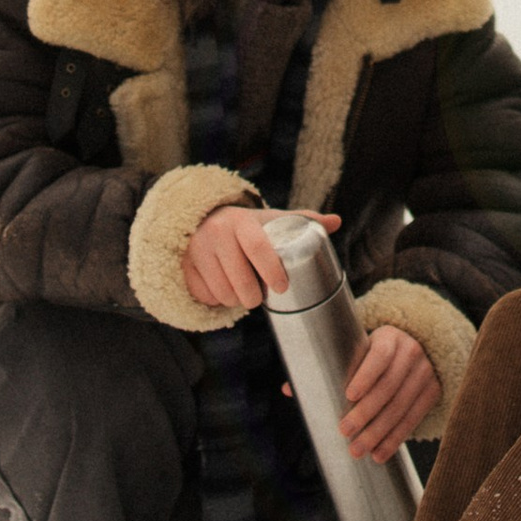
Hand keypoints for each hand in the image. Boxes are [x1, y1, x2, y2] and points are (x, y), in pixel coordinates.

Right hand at [179, 203, 332, 313]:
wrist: (204, 220)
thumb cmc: (246, 226)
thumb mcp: (270, 220)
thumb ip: (301, 221)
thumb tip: (336, 221)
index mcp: (242, 221)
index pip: (258, 247)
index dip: (271, 270)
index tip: (282, 287)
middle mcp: (217, 233)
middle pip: (238, 279)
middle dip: (252, 296)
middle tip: (259, 299)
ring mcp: (197, 249)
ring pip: (220, 291)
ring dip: (234, 300)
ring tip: (242, 293)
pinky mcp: (185, 265)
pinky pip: (203, 294)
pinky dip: (215, 299)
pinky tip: (221, 288)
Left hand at [343, 322, 440, 459]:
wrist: (408, 353)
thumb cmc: (373, 357)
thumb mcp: (361, 352)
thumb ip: (340, 368)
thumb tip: (294, 392)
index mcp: (390, 338)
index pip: (380, 356)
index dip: (365, 376)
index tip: (349, 395)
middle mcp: (412, 352)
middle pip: (389, 386)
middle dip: (365, 412)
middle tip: (344, 431)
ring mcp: (425, 372)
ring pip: (400, 407)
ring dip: (377, 432)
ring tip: (357, 449)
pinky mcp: (433, 392)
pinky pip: (413, 419)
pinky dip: (394, 439)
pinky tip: (378, 453)